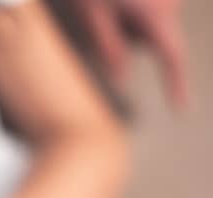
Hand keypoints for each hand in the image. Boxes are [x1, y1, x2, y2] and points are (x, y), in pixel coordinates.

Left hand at [72, 0, 188, 106]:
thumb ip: (109, 48)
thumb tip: (121, 83)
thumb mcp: (93, 14)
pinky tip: (118, 0)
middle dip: (123, 38)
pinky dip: (131, 12)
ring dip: (126, 23)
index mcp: (156, 16)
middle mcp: (169, 6)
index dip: (177, 85)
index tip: (181, 110)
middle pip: (147, 42)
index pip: (173, 58)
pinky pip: (147, 13)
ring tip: (108, 3)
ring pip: (145, 28)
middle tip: (102, 14)